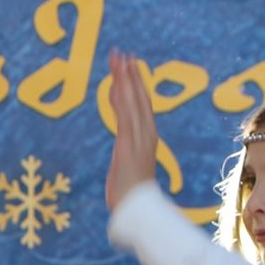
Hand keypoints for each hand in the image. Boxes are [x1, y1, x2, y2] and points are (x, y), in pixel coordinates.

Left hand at [105, 50, 160, 210]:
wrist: (138, 210)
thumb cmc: (134, 195)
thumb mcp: (129, 168)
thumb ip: (128, 154)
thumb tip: (124, 151)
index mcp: (148, 137)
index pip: (142, 105)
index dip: (136, 85)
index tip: (129, 67)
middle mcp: (146, 133)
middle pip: (139, 98)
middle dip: (130, 75)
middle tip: (123, 54)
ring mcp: (138, 138)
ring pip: (132, 101)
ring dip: (125, 79)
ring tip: (119, 59)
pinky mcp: (127, 143)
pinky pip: (124, 114)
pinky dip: (122, 96)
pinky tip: (116, 83)